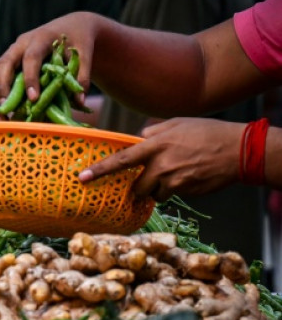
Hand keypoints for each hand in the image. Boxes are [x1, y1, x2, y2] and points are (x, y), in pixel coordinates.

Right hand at [0, 12, 102, 112]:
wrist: (70, 27)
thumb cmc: (78, 41)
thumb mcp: (84, 54)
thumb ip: (81, 76)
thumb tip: (79, 102)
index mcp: (41, 38)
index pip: (31, 58)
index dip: (30, 78)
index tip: (33, 99)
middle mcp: (21, 44)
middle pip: (4, 64)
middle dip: (2, 87)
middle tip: (5, 108)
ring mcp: (12, 53)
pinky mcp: (9, 63)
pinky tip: (0, 112)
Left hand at [79, 118, 242, 200]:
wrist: (238, 150)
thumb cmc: (206, 133)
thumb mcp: (176, 123)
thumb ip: (152, 131)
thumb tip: (136, 139)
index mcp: (156, 144)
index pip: (121, 160)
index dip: (100, 170)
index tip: (82, 178)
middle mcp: (161, 165)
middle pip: (136, 186)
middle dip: (139, 186)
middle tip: (152, 176)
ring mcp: (173, 181)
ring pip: (153, 193)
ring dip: (158, 188)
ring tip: (177, 172)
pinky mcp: (185, 192)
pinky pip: (170, 195)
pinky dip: (173, 189)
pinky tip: (188, 176)